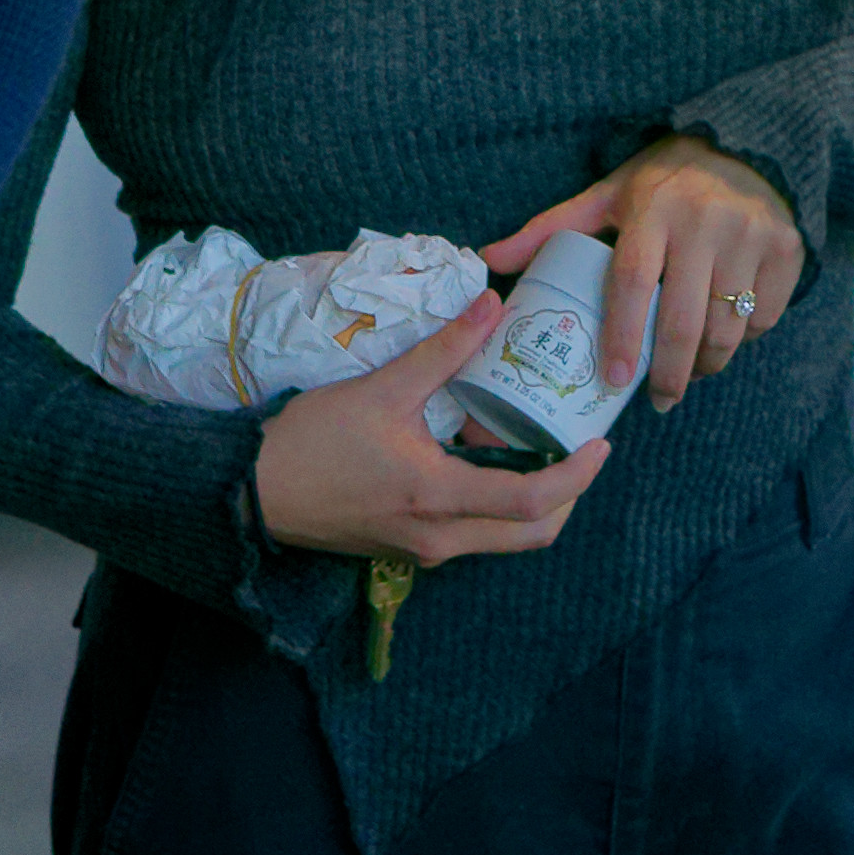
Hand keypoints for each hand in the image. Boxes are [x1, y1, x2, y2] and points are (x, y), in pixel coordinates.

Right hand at [253, 294, 609, 564]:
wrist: (253, 492)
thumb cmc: (313, 442)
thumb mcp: (382, 389)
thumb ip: (444, 349)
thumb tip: (492, 303)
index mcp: (439, 499)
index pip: (532, 503)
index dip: (578, 477)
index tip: (600, 444)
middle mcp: (440, 538)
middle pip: (530, 534)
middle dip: (568, 494)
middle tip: (578, 446)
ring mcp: (424, 551)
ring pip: (503, 539)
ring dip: (533, 500)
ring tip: (541, 445)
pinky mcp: (408, 548)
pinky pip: (473, 534)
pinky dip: (498, 505)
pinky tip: (490, 457)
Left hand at [491, 137, 803, 409]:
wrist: (747, 146)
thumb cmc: (666, 179)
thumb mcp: (610, 194)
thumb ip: (552, 228)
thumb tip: (489, 259)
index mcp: (654, 209)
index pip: (634, 282)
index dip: (623, 336)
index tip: (615, 379)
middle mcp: (706, 222)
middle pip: (685, 319)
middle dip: (671, 373)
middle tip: (660, 400)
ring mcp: (752, 236)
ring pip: (729, 327)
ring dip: (708, 363)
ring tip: (691, 373)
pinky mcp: (787, 250)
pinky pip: (766, 317)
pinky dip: (745, 337)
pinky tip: (727, 337)